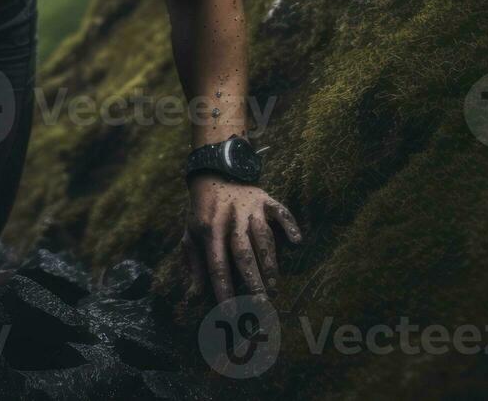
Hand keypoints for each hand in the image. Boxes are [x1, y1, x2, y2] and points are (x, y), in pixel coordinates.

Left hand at [179, 174, 301, 304]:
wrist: (214, 173)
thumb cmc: (202, 212)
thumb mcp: (191, 235)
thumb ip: (193, 266)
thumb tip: (192, 298)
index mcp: (209, 230)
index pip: (216, 265)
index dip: (223, 289)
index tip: (229, 313)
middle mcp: (230, 219)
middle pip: (242, 253)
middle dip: (252, 280)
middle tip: (261, 305)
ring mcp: (249, 208)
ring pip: (262, 237)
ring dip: (269, 261)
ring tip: (275, 286)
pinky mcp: (265, 199)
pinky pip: (279, 211)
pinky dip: (289, 224)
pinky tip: (297, 241)